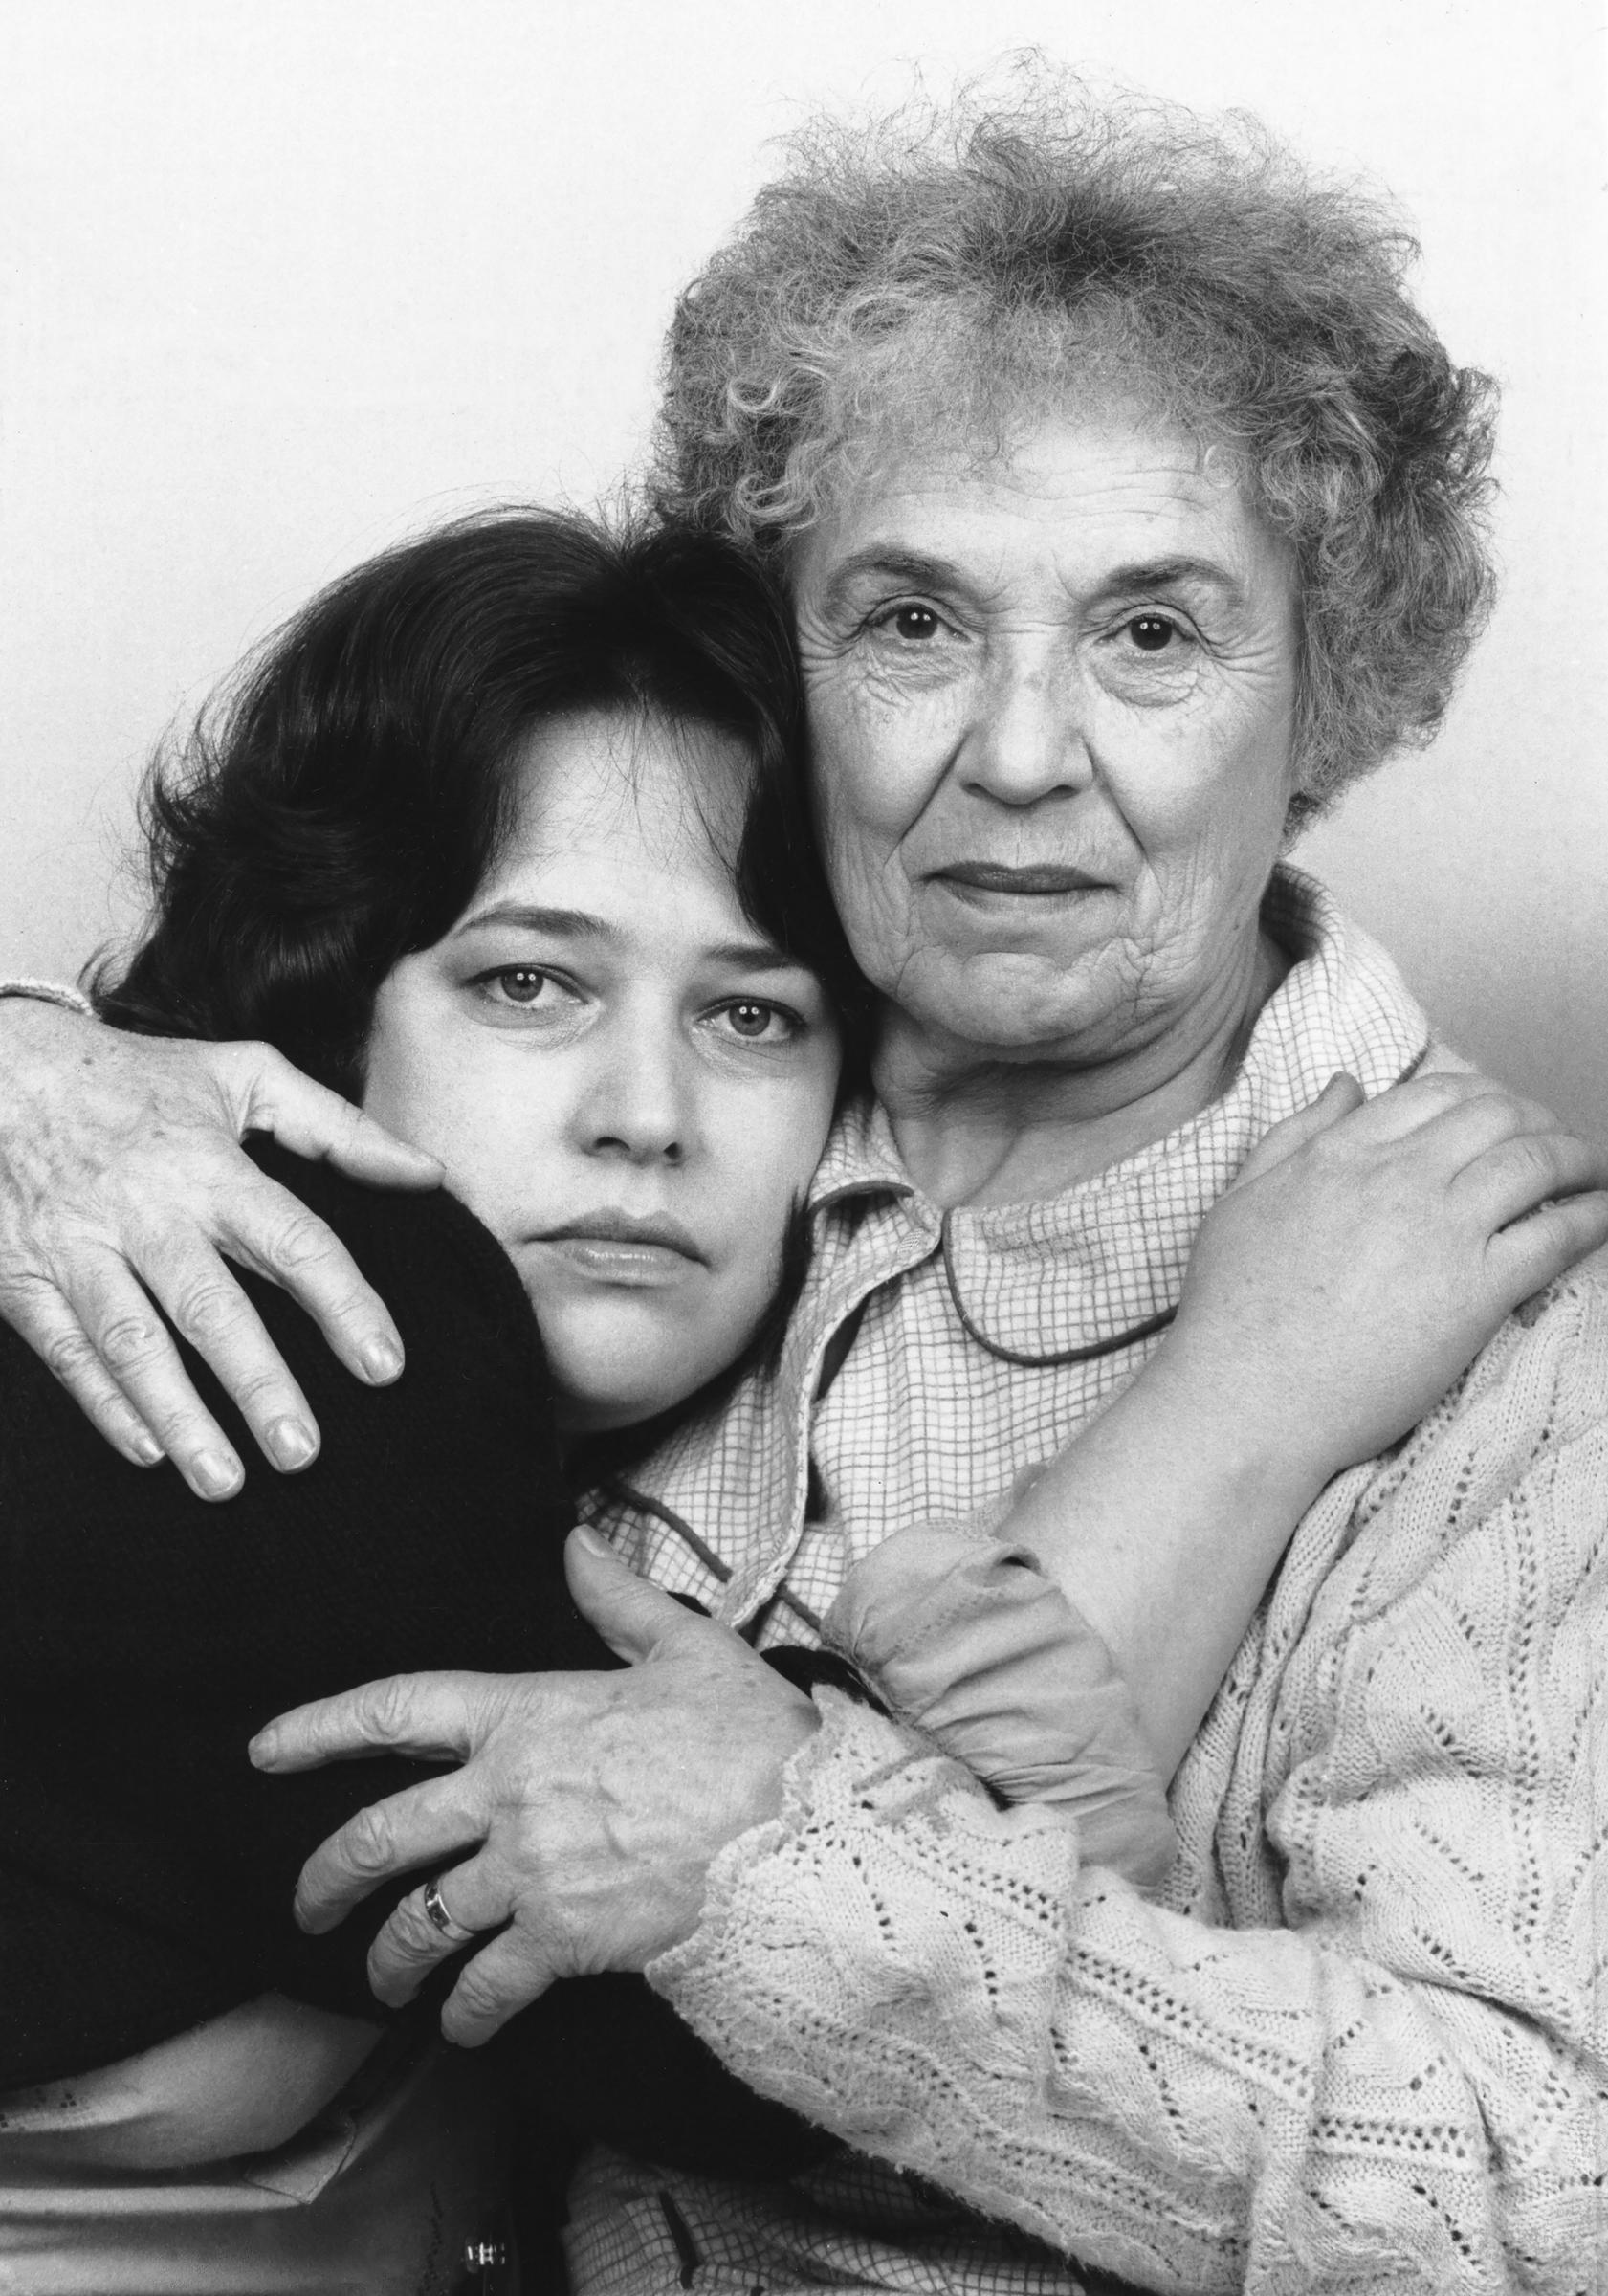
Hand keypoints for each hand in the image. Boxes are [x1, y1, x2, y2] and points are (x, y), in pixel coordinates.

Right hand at [0, 997, 440, 1496]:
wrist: (3, 1069)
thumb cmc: (139, 1079)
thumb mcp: (246, 1076)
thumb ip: (340, 1129)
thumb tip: (428, 1173)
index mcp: (211, 1168)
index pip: (294, 1241)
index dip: (343, 1304)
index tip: (385, 1366)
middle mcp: (148, 1212)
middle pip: (211, 1308)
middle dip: (259, 1384)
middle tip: (303, 1453)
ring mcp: (80, 1247)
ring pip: (133, 1343)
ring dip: (181, 1415)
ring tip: (226, 1481)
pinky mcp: (23, 1277)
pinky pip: (66, 1350)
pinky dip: (105, 1403)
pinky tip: (149, 1450)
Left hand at [248, 1528, 819, 2044]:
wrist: (796, 1832)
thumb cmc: (749, 1737)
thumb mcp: (689, 1648)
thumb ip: (619, 1599)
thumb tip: (575, 1542)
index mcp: (527, 1714)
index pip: (397, 1711)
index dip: (320, 1727)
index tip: (266, 1749)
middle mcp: (507, 1794)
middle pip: (379, 1837)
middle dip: (326, 1876)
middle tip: (304, 1905)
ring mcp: (528, 1871)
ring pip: (421, 1921)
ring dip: (389, 1958)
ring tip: (380, 1983)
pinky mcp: (560, 1939)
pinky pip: (486, 1984)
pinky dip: (464, 2013)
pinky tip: (459, 2025)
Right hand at [1175, 1069, 1607, 1480]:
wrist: (1247, 1399)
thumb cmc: (1229, 1312)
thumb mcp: (1241, 1201)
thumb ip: (1295, 1135)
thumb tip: (1347, 1084)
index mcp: (1340, 1153)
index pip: (1433, 1093)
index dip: (1479, 1094)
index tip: (1496, 1114)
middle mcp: (1397, 1178)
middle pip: (1496, 1115)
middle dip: (1536, 1118)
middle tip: (1551, 1141)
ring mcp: (1441, 1232)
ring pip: (1535, 1162)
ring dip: (1576, 1158)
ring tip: (1591, 1172)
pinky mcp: (1476, 1292)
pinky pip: (1556, 1234)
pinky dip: (1590, 1216)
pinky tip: (1600, 1216)